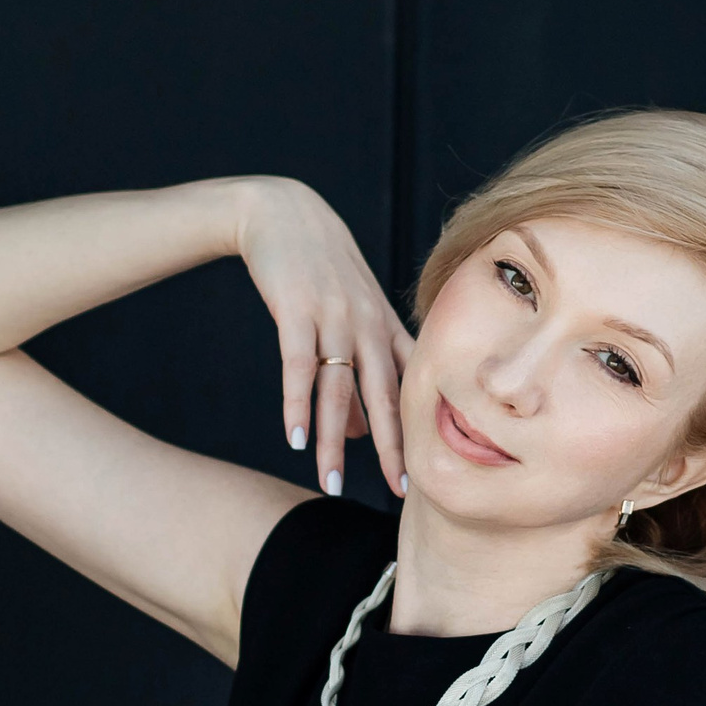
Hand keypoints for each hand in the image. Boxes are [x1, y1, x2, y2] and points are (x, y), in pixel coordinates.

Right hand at [233, 178, 413, 499]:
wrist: (284, 212)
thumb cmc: (318, 269)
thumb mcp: (347, 315)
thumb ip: (357, 372)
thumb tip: (360, 432)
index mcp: (385, 327)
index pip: (408, 391)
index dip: (416, 435)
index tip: (422, 476)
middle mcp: (368, 325)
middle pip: (384, 396)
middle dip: (393, 448)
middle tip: (400, 492)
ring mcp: (334, 317)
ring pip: (337, 390)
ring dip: (334, 441)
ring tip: (330, 483)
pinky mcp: (297, 310)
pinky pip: (297, 367)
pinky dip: (295, 404)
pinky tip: (294, 439)